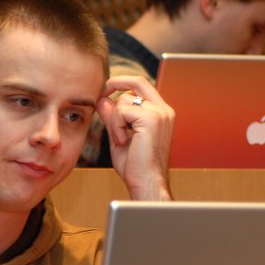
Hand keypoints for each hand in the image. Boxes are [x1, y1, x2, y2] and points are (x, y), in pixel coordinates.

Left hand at [97, 75, 173, 200]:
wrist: (147, 183)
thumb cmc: (135, 166)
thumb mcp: (119, 136)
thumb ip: (113, 117)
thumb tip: (103, 99)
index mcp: (161, 113)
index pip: (142, 86)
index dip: (122, 83)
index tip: (105, 90)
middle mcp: (164, 110)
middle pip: (138, 81)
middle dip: (114, 83)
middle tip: (100, 94)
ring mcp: (160, 113)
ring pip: (124, 100)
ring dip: (114, 120)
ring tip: (121, 140)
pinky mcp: (152, 119)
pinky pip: (122, 111)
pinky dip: (116, 127)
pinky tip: (123, 142)